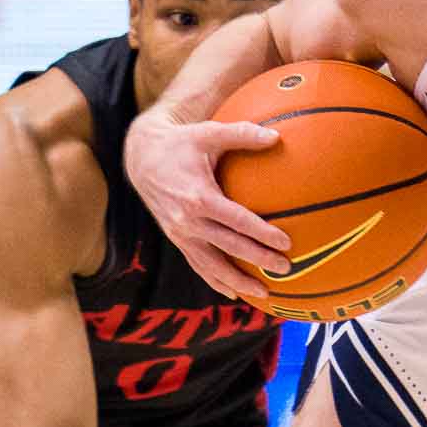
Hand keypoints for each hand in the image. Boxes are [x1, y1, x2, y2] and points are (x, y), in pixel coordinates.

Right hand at [123, 109, 291, 298]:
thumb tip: (277, 137)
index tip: (286, 243)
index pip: (237, 221)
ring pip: (212, 265)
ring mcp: (180, 234)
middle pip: (229, 247)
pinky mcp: (176, 240)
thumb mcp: (209, 133)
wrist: (141, 158)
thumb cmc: (181, 143)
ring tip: (264, 293)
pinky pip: (198, 266)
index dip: (262, 234)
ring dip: (238, 281)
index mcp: (199, 197)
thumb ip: (242, 134)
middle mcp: (188, 220)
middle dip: (259, 260)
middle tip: (285, 269)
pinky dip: (216, 281)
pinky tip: (235, 293)